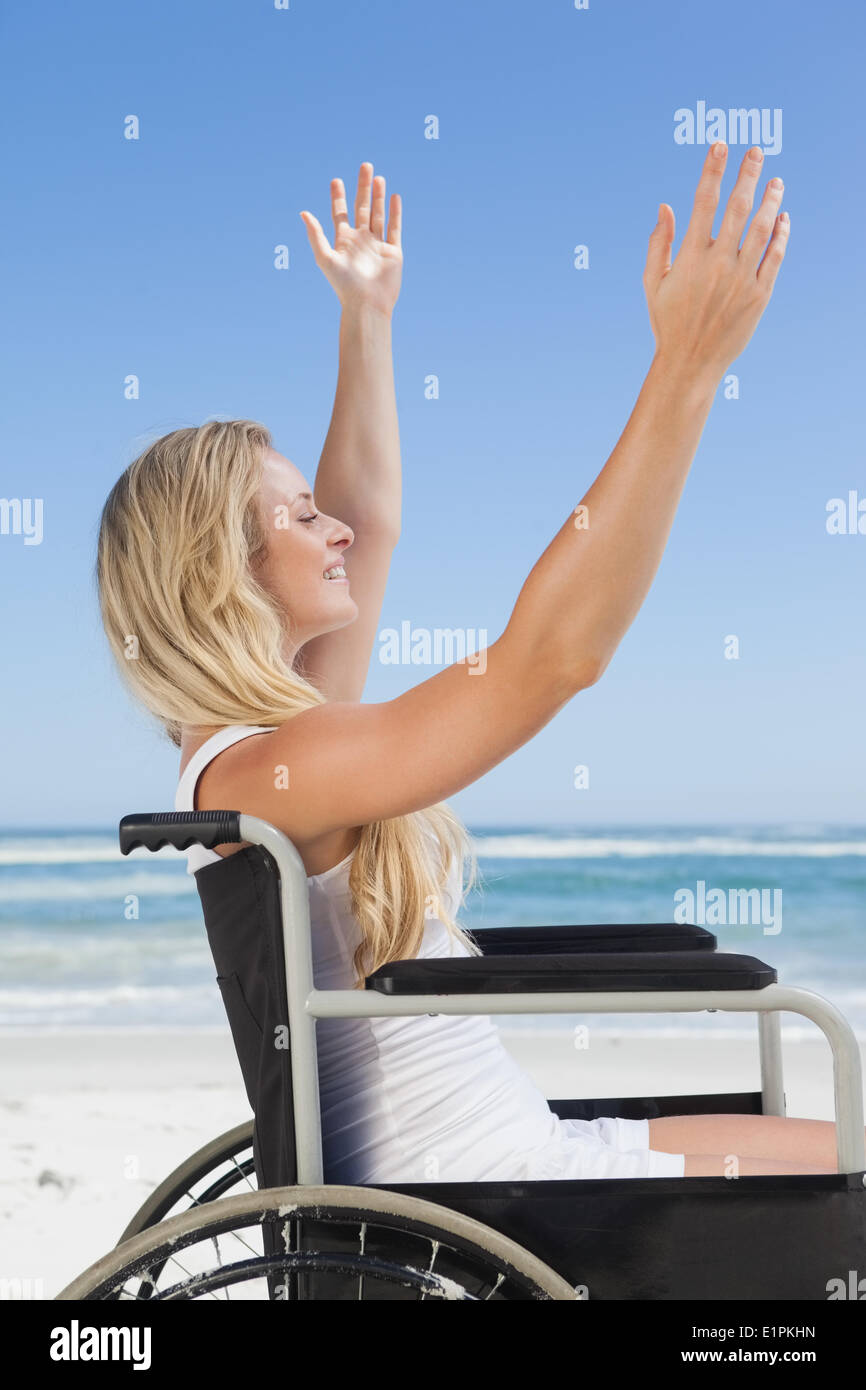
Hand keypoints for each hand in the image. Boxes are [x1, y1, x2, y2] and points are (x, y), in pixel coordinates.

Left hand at [300, 162, 402, 318]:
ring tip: (378, 177)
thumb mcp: (325, 258)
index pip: (340, 214)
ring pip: (378, 215)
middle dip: (363, 187)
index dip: (338, 197)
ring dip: (378, 196)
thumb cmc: (344, 285)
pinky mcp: (393, 252)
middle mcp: (360, 241)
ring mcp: (377, 245)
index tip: (336, 181)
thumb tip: (303, 213)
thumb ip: (315, 235)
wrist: (367, 305)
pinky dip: (395, 213)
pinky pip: (394, 228)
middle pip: (361, 208)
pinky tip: (394, 197)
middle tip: (365, 166)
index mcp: (343, 242)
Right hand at [644, 143, 788, 380]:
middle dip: (748, 174)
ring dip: (771, 200)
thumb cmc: (668, 322)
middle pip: (738, 207)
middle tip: (756, 151)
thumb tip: (666, 207)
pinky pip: (775, 257)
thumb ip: (659, 244)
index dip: (712, 170)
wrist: (690, 363)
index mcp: (690, 258)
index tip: (720, 146)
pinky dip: (781, 235)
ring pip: (762, 228)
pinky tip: (783, 218)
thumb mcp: (653, 284)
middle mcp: (718, 263)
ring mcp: (742, 279)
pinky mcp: (759, 295)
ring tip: (777, 181)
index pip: (703, 202)